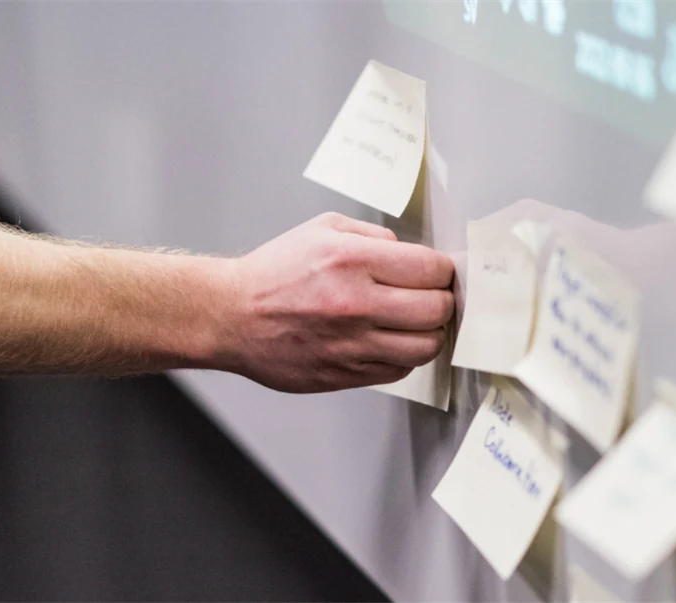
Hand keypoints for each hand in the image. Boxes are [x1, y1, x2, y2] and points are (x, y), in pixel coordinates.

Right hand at [217, 213, 454, 392]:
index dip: (444, 270)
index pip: (431, 269)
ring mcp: (351, 344)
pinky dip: (404, 355)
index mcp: (352, 261)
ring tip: (418, 322)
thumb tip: (411, 253)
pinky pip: (399, 369)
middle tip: (434, 297)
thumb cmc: (274, 273)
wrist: (231, 316)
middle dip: (443, 300)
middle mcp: (355, 304)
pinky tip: (392, 341)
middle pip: (437, 309)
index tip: (439, 273)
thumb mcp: (322, 229)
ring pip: (425, 346)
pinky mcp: (344, 374)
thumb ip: (373, 236)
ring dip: (430, 333)